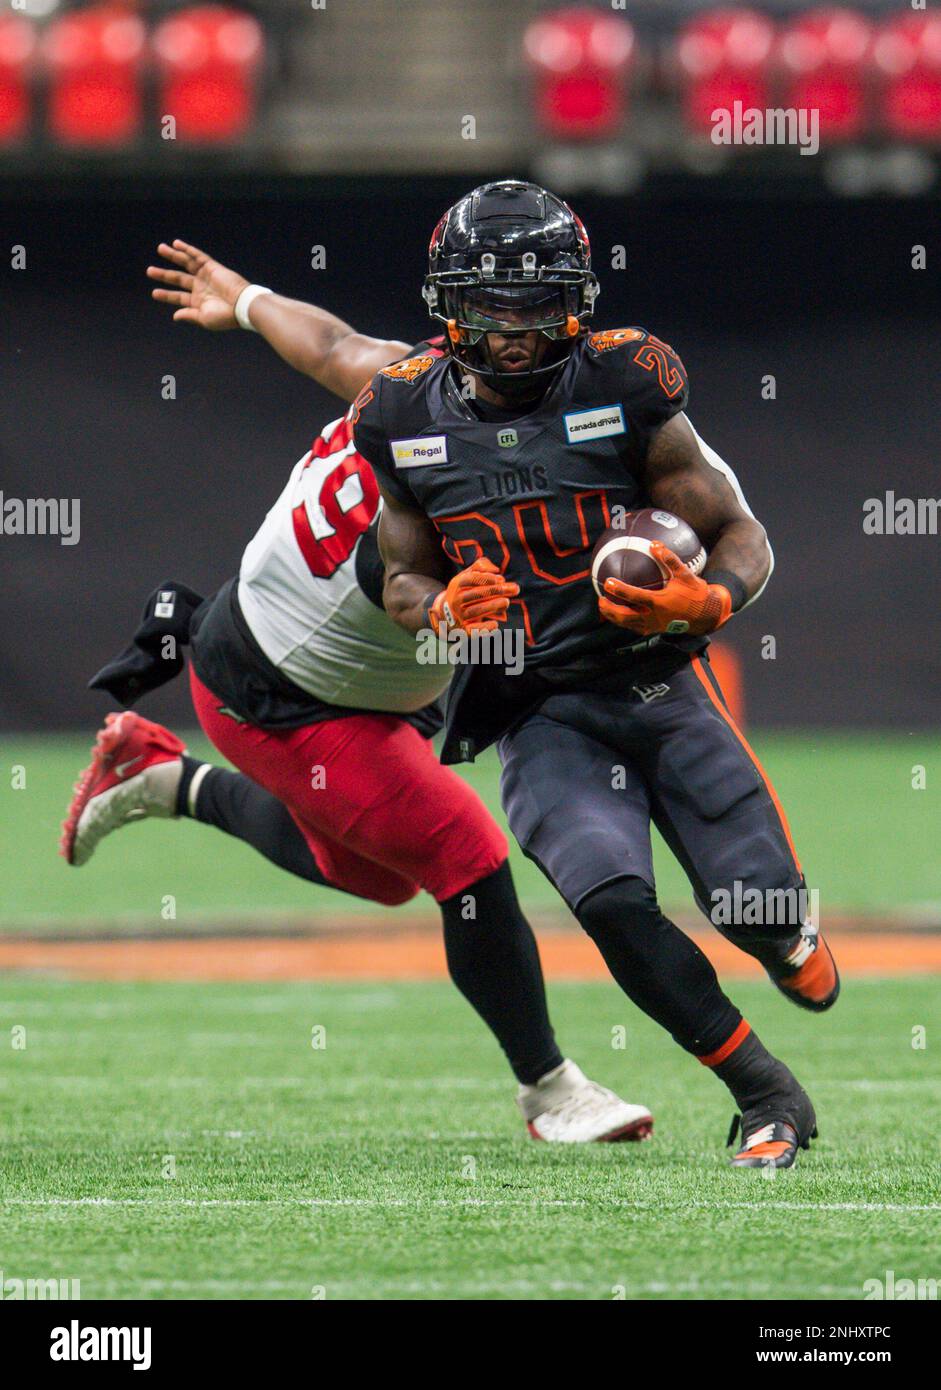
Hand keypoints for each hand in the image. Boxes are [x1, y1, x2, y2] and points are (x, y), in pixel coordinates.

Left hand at [147, 239, 249, 330]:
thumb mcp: (204, 319)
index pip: (178, 297)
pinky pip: (197, 256)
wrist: (242, 305)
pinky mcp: (211, 267)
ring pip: (185, 263)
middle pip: (178, 278)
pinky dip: (187, 249)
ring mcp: (205, 276)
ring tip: (160, 248)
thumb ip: (189, 315)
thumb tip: (175, 316)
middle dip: (164, 275)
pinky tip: (176, 244)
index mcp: (198, 302)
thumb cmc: (225, 316)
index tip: (154, 293)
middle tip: (149, 271)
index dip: (166, 295)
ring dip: (173, 256)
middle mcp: (200, 288)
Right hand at [429, 558, 519, 634]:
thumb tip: (496, 570)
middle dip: (494, 591)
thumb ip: (481, 566)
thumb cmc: (464, 590)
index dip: (485, 579)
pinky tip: (496, 625)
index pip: (469, 580)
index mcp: (457, 585)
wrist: (446, 613)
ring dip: (491, 606)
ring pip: (474, 611)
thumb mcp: (467, 574)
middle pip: (474, 595)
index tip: (500, 579)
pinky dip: (484, 628)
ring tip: (506, 602)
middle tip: (513, 589)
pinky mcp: (464, 629)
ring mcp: (459, 615)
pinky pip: (473, 630)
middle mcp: (456, 600)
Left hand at [598, 541, 732, 636]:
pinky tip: (620, 614)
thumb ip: (669, 559)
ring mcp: (654, 626)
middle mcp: (654, 617)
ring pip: (628, 624)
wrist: (707, 615)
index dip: (620, 590)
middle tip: (600, 599)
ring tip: (604, 608)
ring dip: (614, 617)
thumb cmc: (696, 593)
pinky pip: (635, 627)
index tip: (607, 582)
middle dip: (610, 609)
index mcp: (660, 603)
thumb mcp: (685, 574)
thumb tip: (655, 544)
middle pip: (625, 617)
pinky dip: (625, 621)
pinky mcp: (655, 630)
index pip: (634, 597)